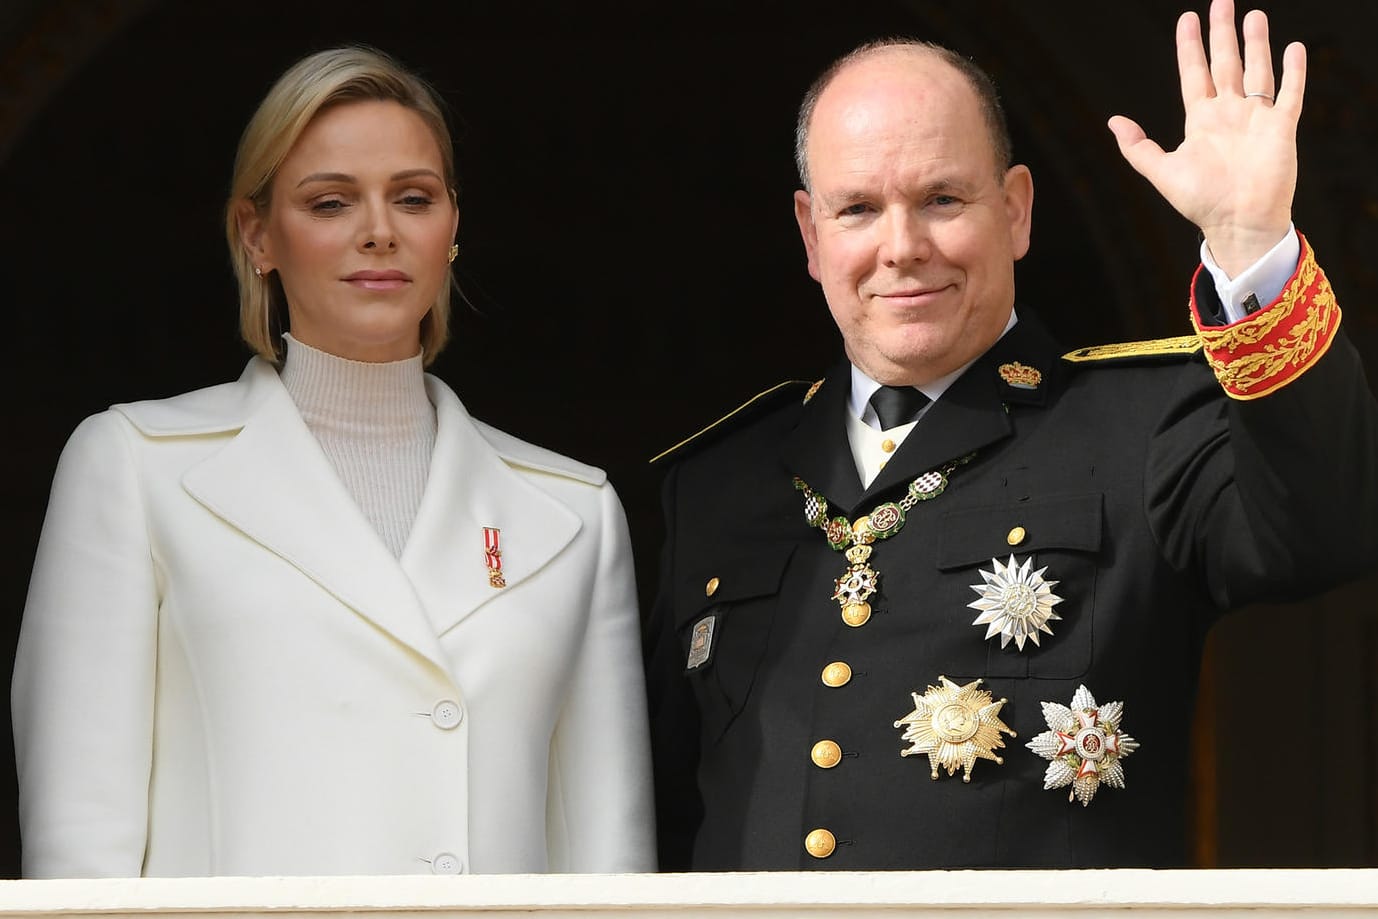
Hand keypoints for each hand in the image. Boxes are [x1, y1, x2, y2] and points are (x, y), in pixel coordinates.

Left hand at [1107, 0, 1304, 275]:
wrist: (1238, 223)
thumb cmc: (1201, 203)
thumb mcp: (1162, 172)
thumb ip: (1138, 147)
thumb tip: (1113, 121)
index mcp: (1201, 121)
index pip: (1193, 74)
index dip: (1190, 47)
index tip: (1186, 19)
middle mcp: (1229, 115)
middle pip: (1225, 63)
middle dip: (1223, 33)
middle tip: (1222, 1)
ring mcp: (1256, 119)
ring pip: (1257, 70)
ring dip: (1257, 43)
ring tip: (1254, 15)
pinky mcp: (1282, 127)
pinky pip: (1289, 93)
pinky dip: (1293, 71)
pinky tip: (1293, 48)